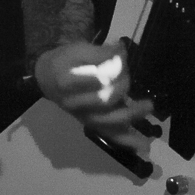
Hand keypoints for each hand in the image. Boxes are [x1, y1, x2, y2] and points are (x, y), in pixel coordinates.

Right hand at [34, 41, 153, 147]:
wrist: (46, 78)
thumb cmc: (64, 61)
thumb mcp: (77, 49)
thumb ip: (99, 53)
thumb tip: (122, 53)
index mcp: (67, 81)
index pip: (93, 79)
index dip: (112, 68)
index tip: (122, 55)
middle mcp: (73, 103)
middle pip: (103, 101)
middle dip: (122, 87)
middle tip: (129, 76)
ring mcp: (82, 116)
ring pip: (107, 122)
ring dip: (130, 115)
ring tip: (148, 106)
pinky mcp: (90, 124)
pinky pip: (108, 135)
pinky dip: (125, 140)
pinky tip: (142, 145)